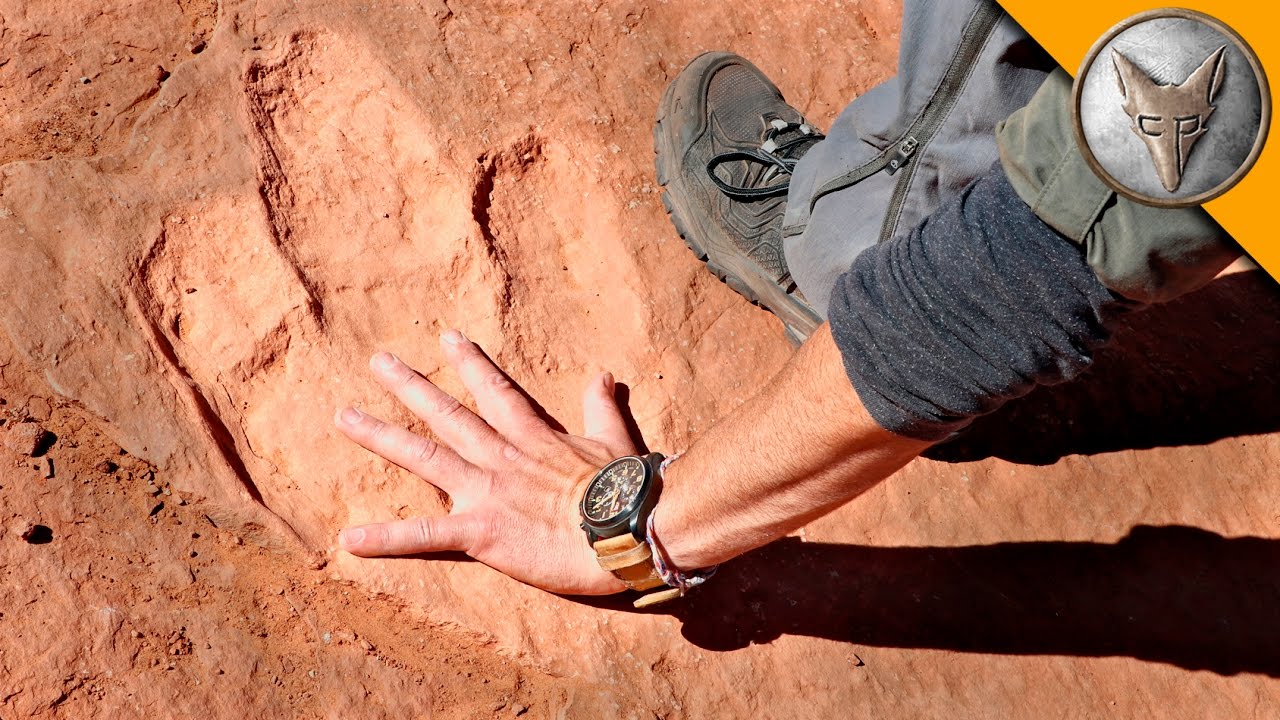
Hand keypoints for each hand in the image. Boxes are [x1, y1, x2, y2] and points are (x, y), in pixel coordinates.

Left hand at [334, 330, 635, 594]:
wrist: (624, 527)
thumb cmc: (624, 488)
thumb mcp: (614, 439)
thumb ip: (601, 406)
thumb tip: (604, 375)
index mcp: (533, 436)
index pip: (495, 391)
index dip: (470, 363)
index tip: (447, 337)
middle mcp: (501, 455)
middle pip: (447, 413)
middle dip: (410, 385)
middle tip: (378, 360)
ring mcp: (486, 491)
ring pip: (424, 457)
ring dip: (381, 437)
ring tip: (344, 418)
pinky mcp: (481, 531)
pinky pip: (426, 534)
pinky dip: (387, 538)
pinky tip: (348, 540)